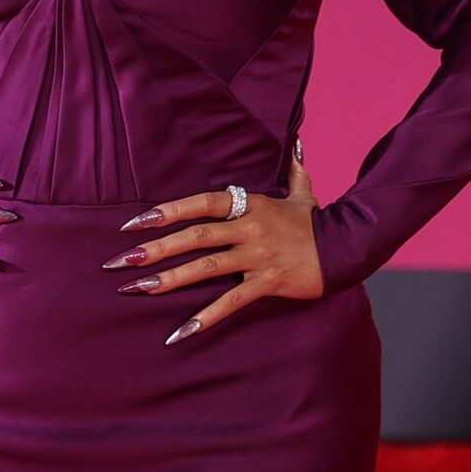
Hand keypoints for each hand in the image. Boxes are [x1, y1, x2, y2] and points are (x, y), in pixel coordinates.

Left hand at [105, 140, 323, 344]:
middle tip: (120, 261)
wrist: (350, 249)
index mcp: (251, 205)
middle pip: (195, 236)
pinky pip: (232, 301)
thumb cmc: (318, 223)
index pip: (201, 203)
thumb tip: (297, 139)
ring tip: (137, 288)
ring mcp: (258, 257)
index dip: (167, 212)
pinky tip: (180, 332)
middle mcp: (250, 228)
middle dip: (155, 248)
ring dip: (169, 279)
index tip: (134, 223)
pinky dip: (205, 317)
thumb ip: (294, 167)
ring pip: (207, 267)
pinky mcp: (269, 283)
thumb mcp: (304, 192)